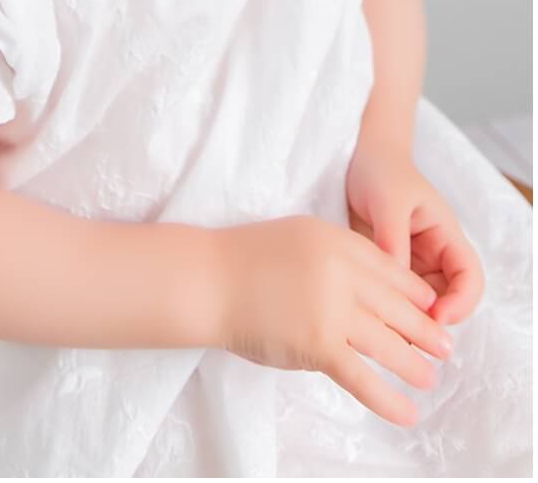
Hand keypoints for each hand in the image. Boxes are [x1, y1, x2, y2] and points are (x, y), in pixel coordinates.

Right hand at [217, 214, 452, 427]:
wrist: (205, 280)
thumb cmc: (242, 259)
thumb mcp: (297, 237)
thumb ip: (336, 256)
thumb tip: (373, 291)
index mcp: (337, 242)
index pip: (393, 273)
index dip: (417, 297)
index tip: (429, 312)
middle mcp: (341, 273)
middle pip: (400, 310)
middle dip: (427, 333)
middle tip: (445, 348)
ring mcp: (331, 310)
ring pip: (390, 345)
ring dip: (415, 366)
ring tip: (429, 378)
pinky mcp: (318, 344)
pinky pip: (363, 378)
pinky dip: (389, 399)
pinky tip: (408, 413)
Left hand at [347, 137, 483, 326]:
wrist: (362, 159)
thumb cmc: (382, 174)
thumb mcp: (388, 203)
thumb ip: (392, 240)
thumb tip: (395, 283)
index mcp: (446, 237)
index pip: (469, 278)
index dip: (460, 303)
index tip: (436, 317)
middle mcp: (434, 254)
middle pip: (447, 298)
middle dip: (432, 319)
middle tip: (406, 335)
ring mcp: (412, 261)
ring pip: (420, 301)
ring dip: (408, 317)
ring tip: (384, 329)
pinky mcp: (389, 264)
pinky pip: (395, 293)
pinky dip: (388, 306)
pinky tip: (367, 314)